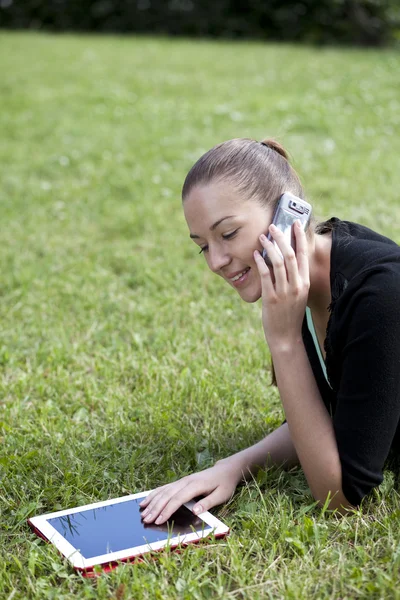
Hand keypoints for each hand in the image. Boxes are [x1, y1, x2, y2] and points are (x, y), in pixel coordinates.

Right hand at [138, 459, 241, 524]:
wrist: (225, 470)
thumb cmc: (224, 484)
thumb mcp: (221, 495)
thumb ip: (208, 503)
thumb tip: (195, 511)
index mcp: (196, 485)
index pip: (178, 499)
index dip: (167, 510)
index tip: (158, 521)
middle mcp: (186, 481)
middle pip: (167, 495)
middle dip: (155, 508)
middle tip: (145, 520)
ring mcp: (182, 481)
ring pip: (164, 491)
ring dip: (152, 501)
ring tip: (142, 512)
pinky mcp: (181, 482)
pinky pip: (165, 487)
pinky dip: (154, 493)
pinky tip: (146, 500)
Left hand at [253, 221, 309, 350]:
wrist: (286, 337)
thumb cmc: (290, 314)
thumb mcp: (297, 295)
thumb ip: (293, 278)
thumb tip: (283, 259)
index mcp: (304, 283)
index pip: (304, 255)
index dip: (299, 237)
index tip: (295, 223)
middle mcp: (296, 286)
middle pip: (290, 255)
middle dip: (282, 237)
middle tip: (273, 226)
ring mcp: (284, 292)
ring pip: (278, 263)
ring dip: (269, 247)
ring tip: (262, 237)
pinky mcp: (271, 298)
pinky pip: (266, 276)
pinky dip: (260, 263)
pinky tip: (255, 254)